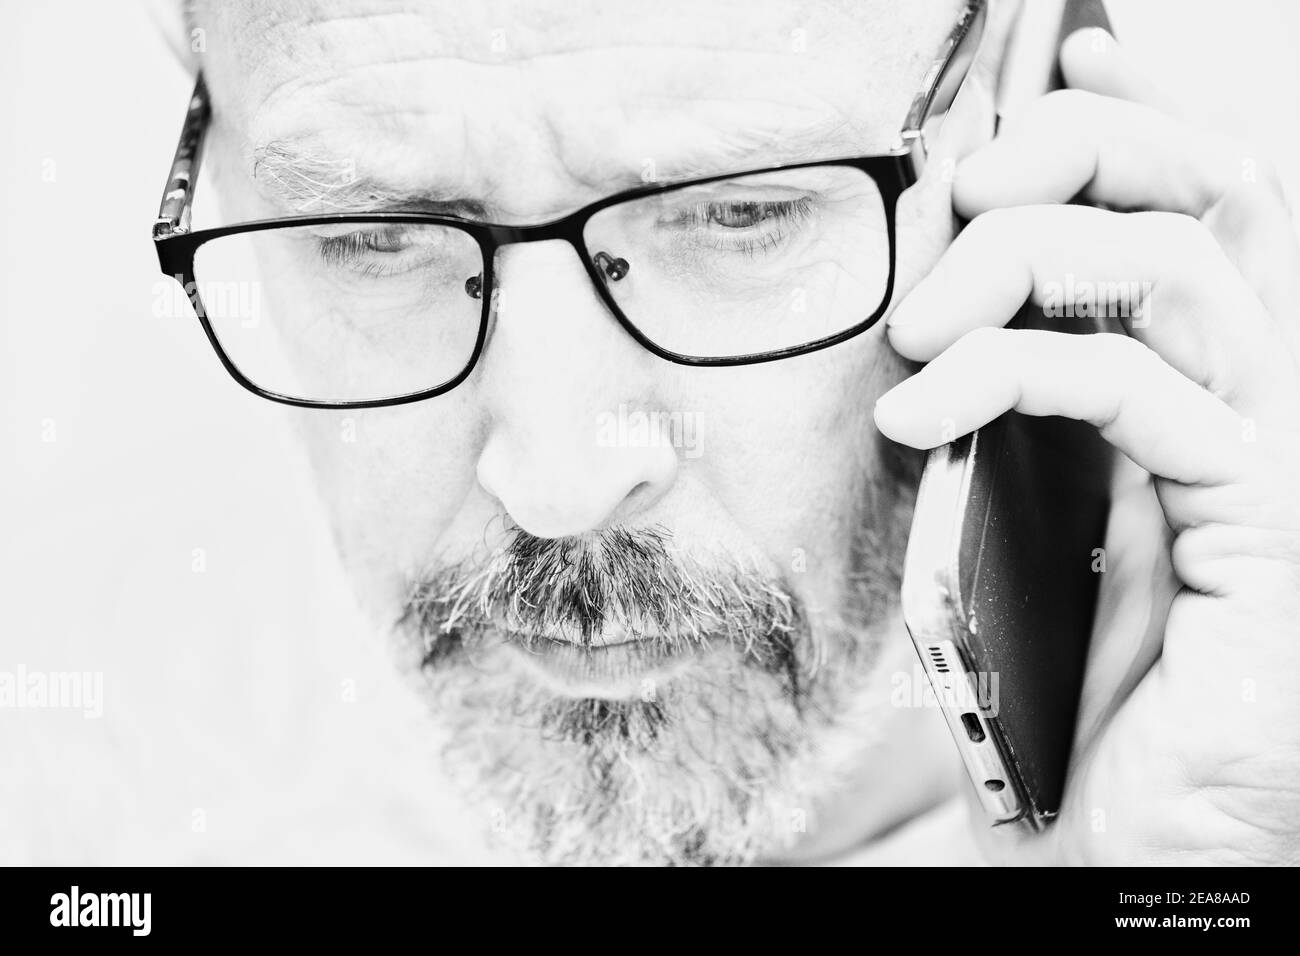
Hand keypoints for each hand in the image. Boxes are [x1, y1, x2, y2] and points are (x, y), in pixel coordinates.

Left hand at [874, 28, 1299, 864]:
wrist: (1120, 846)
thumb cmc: (1065, 702)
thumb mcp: (1019, 531)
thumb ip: (1008, 427)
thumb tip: (929, 338)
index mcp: (1194, 398)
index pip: (1198, 214)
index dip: (1141, 121)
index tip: (1066, 62)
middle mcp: (1251, 407)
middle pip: (1213, 199)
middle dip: (1081, 152)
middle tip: (963, 195)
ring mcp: (1271, 459)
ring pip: (1185, 267)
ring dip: (1028, 258)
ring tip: (919, 328)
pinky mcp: (1267, 524)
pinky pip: (1146, 388)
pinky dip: (1019, 370)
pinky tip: (924, 414)